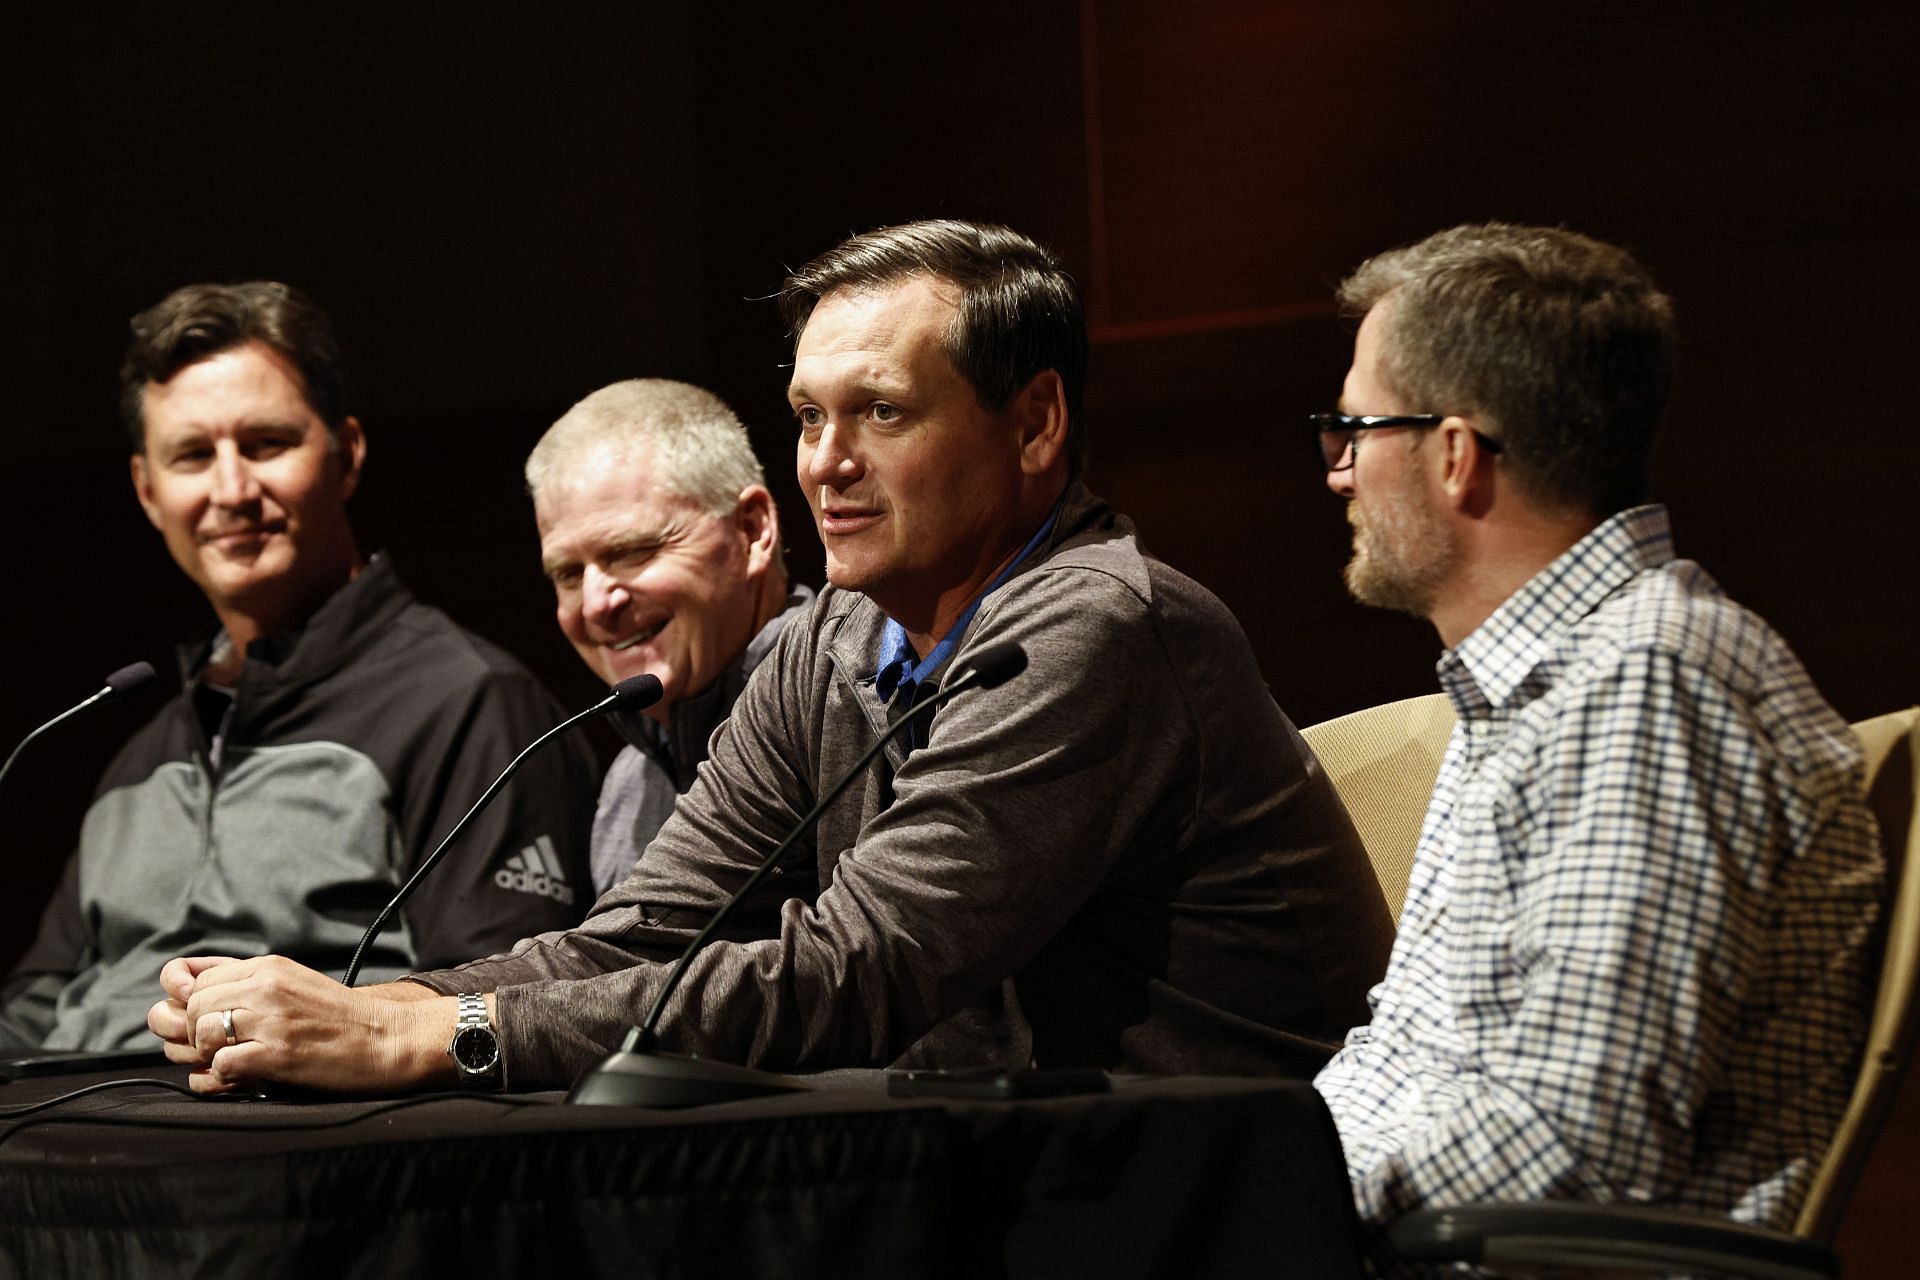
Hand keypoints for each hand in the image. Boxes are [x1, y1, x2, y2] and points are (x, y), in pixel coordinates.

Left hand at [147, 954, 456, 1094]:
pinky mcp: (277, 1054)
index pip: (194, 978)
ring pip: (201, 1034)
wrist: (386, 1039)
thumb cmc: (338, 1018)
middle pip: (191, 1008)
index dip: (188, 1004)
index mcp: (268, 966)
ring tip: (232, 1061)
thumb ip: (245, 980)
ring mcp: (272, 1020)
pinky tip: (244, 1076)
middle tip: (218, 1049)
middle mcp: (266, 987)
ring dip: (208, 1055)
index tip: (204, 1021)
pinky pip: (221, 1064)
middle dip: (193, 1034)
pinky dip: (224, 1076)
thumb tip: (183, 988)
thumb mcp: (293, 982)